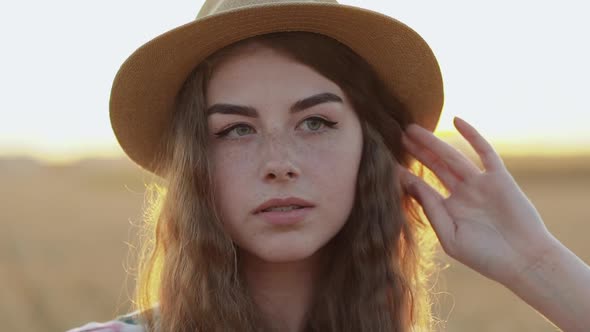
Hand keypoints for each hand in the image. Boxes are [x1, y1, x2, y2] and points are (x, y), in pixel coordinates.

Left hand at [398, 116, 555, 285]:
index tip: (386, 164)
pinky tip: (456, 120)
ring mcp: (480, 184)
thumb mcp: (450, 237)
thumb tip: (411, 184)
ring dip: (433, 142)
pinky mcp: (499, 178)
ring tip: (412, 129)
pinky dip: (472, 135)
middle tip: (397, 136)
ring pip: (452, 156)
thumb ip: (431, 210)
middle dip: (417, 152)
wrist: (524, 262)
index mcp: (449, 209)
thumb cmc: (485, 256)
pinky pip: (484, 152)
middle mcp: (463, 193)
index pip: (423, 187)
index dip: (406, 176)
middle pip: (435, 166)